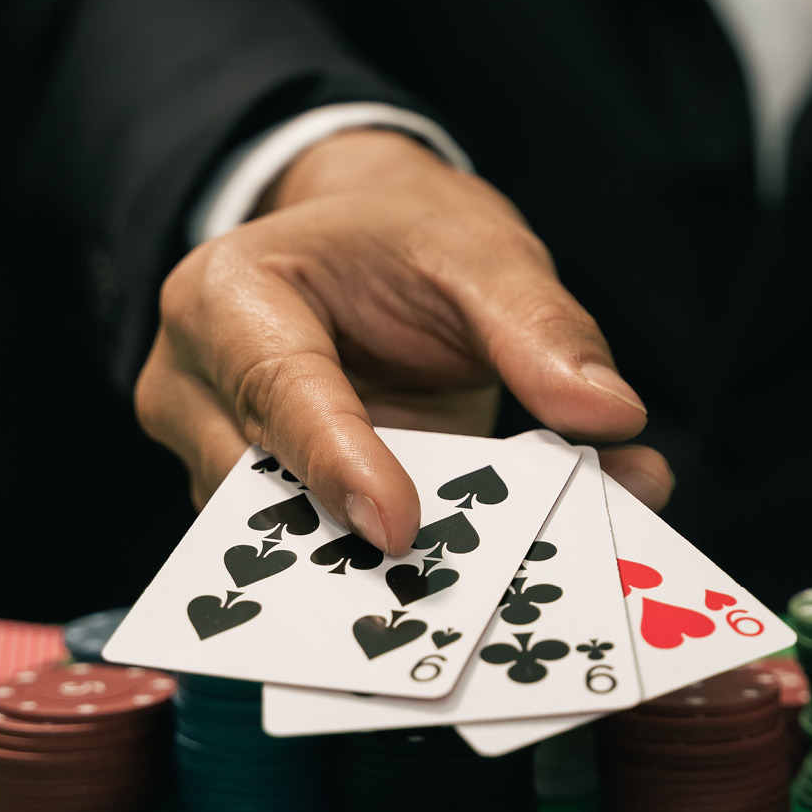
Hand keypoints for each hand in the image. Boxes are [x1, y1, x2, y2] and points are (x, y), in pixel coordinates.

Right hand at [136, 130, 672, 552]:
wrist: (362, 246)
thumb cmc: (405, 233)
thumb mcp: (482, 253)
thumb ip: (542, 328)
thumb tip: (613, 417)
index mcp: (231, 294)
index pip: (276, 388)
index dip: (337, 462)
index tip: (399, 529)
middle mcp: (198, 380)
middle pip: (264, 484)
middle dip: (360, 538)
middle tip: (472, 578)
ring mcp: (218, 447)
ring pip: (285, 532)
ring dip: (383, 559)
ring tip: (496, 570)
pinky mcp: (259, 493)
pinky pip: (313, 539)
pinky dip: (388, 555)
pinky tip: (471, 559)